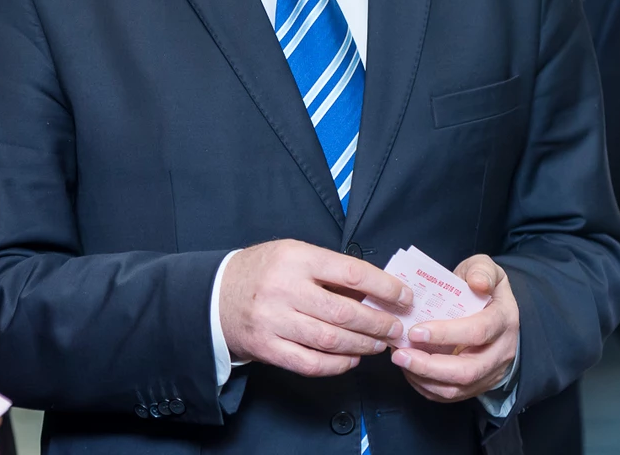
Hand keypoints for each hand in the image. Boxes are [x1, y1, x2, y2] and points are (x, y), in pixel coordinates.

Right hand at [219, 239, 412, 377]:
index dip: (384, 287)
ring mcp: (273, 321)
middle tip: (396, 328)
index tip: (404, 297)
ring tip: (378, 344)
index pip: (351, 273)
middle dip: (378, 323)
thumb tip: (377, 291)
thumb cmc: (264, 271)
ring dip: (362, 345)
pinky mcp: (267, 348)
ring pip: (330, 341)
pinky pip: (310, 363)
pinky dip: (337, 364)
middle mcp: (284, 289)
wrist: (215, 296)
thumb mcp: (293, 254)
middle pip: (344, 313)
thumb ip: (330, 270)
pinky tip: (352, 359)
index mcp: (296, 258)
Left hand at [391, 254, 518, 403]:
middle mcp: (501, 352)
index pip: (478, 332)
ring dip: (424, 378)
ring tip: (400, 361)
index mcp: (504, 320)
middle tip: (399, 354)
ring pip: (457, 388)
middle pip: (467, 370)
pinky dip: (426, 387)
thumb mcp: (485, 269)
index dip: (446, 334)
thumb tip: (477, 283)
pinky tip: (410, 371)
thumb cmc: (482, 289)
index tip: (415, 331)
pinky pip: (451, 395)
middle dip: (429, 365)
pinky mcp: (478, 386)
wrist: (495, 313)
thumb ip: (481, 270)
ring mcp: (490, 373)